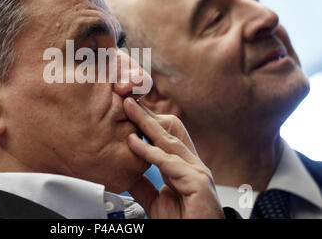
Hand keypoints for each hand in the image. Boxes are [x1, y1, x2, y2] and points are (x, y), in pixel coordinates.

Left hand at [123, 97, 223, 218]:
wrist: (197, 237)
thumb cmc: (183, 222)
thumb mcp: (155, 200)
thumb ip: (143, 184)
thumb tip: (126, 170)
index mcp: (184, 166)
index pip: (166, 136)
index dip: (148, 121)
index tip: (130, 109)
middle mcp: (192, 165)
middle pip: (169, 130)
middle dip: (147, 114)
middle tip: (127, 100)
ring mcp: (197, 171)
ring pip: (169, 140)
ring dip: (145, 122)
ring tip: (128, 109)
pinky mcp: (197, 182)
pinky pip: (169, 162)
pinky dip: (149, 151)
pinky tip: (133, 143)